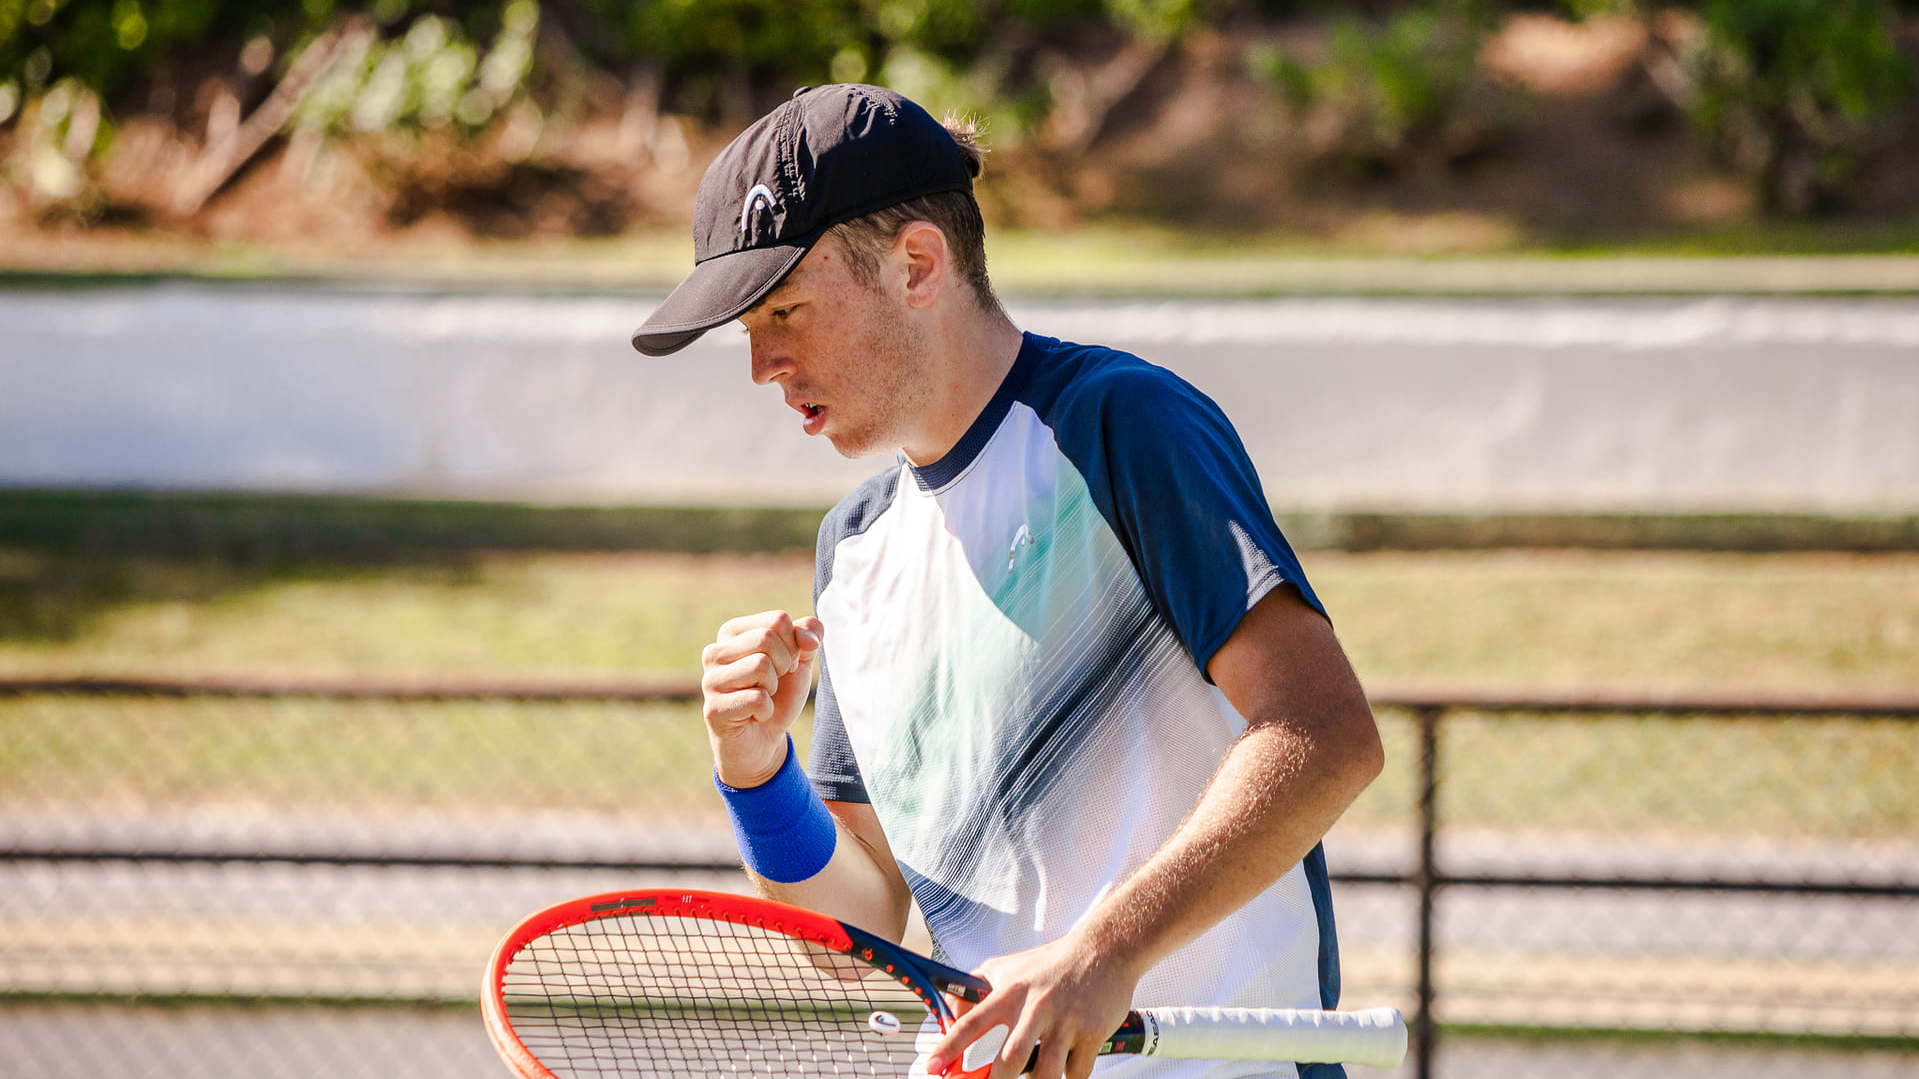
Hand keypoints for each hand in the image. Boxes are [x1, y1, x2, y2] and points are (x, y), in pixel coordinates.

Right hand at [700, 610, 823, 787]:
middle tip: (775, 684)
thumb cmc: (779, 696)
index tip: (785, 665)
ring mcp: (709, 680)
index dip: (794, 645)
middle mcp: (714, 652)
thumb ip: (808, 638)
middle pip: (767, 638)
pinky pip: (757, 699)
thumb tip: (808, 635)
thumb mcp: (800, 662)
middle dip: (785, 664)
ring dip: (773, 688)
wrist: (763, 741)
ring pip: (761, 666)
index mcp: (732, 632)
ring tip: (761, 698)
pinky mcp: (713, 709)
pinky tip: (754, 716)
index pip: (777, 620)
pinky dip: (766, 711)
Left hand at [925, 928, 1138, 1078]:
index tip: (933, 1067)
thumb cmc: (1051, 963)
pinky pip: (1075, 1073)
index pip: (971, 1023)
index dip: (949, 1048)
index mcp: (1010, 994)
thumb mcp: (1006, 967)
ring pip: (1045, 1074)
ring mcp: (1065, 1022)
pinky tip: (1064, 1069)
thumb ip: (975, 988)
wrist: (1103, 950)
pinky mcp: (1092, 1033)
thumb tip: (948, 1012)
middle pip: (1009, 1059)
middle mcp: (1035, 1008)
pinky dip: (1067, 1078)